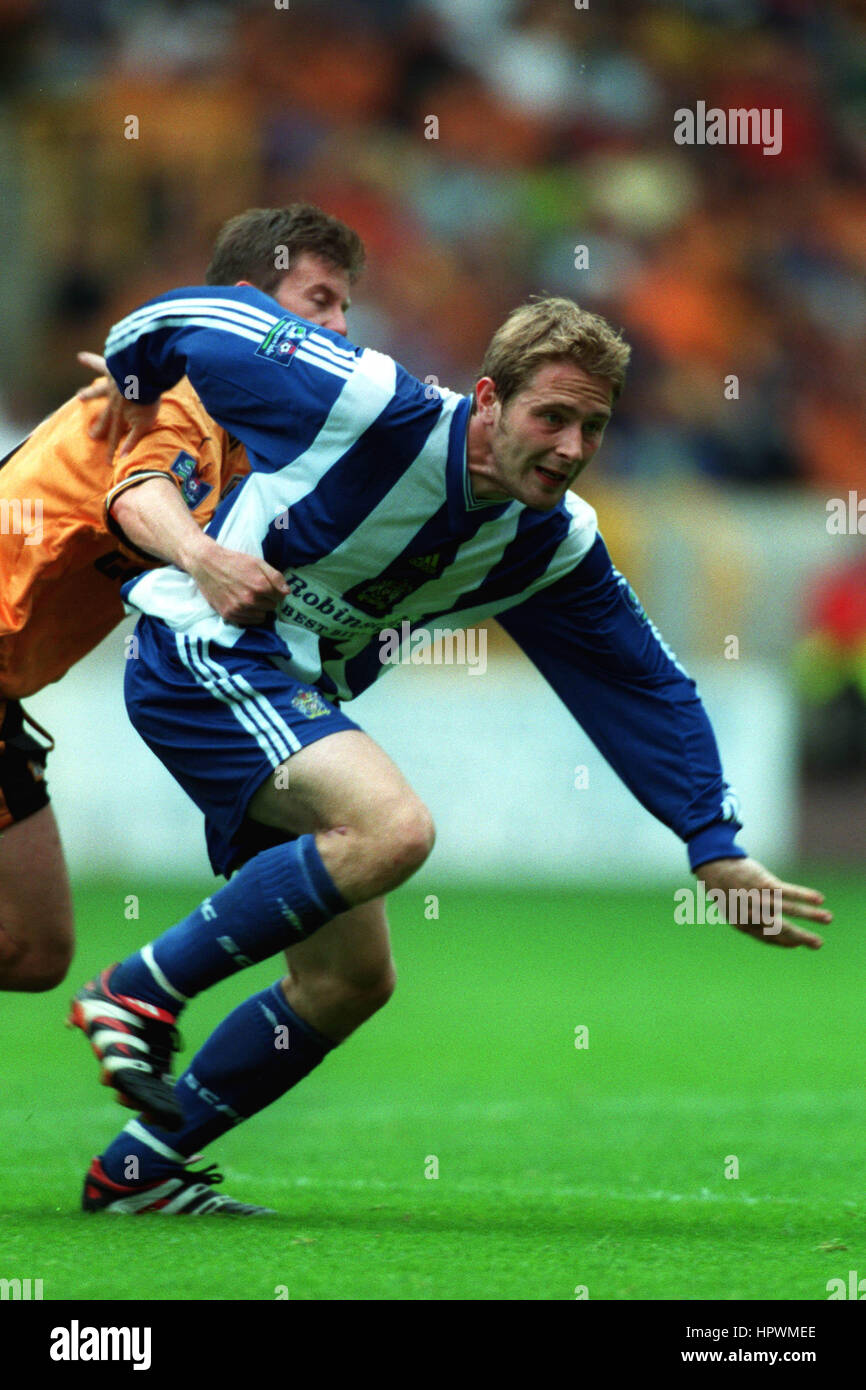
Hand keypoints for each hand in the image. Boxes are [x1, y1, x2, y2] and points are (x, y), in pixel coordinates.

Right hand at [76, 351, 159, 456]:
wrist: (142, 376)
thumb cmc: (147, 400)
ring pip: (97, 392)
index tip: (108, 463)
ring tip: (80, 397)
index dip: (111, 451)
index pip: (114, 437)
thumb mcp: (143, 424)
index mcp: (119, 416)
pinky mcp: (111, 369)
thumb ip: (132, 440)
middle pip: (103, 417)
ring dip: (89, 395)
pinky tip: (81, 357)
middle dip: (98, 427)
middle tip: (91, 435)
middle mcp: (111, 402)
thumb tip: (124, 458)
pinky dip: (90, 360)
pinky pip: (98, 363)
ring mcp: (109, 386)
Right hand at [186, 540, 289, 624]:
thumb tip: (287, 593)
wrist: (207, 564)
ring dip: (258, 608)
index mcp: (260, 586)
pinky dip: (248, 615)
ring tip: (248, 597)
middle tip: (255, 589)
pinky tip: (242, 604)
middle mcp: (250, 600)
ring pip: (261, 616)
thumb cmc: (234, 561)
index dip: (274, 591)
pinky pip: (248, 622)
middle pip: (271, 607)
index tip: (267, 586)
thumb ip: (276, 577)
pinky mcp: (228, 615)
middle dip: (267, 599)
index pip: (280, 597)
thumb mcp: (258, 562)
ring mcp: (238, 609)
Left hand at [696, 856, 829, 948]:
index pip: (767, 938)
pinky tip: (819, 899)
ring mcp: (760, 899)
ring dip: (811, 915)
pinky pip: (789, 892)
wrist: (713, 865)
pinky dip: (804, 895)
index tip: (797, 944)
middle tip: (818, 945)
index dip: (783, 942)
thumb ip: (747, 918)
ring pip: (789, 910)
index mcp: (742, 924)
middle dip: (802, 937)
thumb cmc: (724, 887)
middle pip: (782, 929)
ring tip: (828, 919)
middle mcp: (753, 914)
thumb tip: (766, 925)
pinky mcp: (764, 883)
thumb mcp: (730, 907)